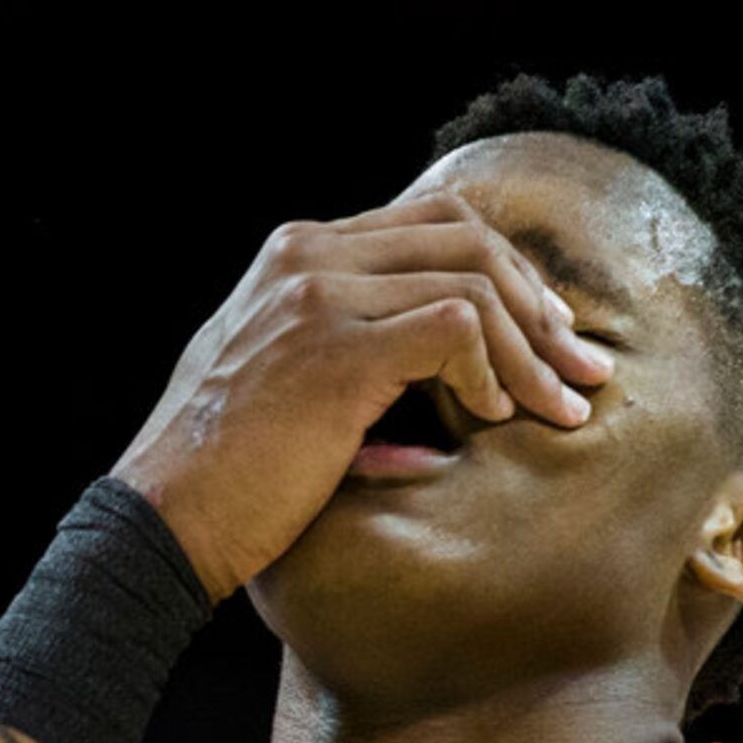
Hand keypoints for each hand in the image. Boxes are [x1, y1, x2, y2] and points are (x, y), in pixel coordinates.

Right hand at [109, 188, 616, 604]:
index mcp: (295, 255)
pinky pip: (454, 325)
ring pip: (471, 280)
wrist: (164, 519)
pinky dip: (489, 369)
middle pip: (464, 236)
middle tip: (578, 368)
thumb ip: (349, 352)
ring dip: (530, 348)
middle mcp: (307, 257)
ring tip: (559, 406)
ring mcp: (320, 296)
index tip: (545, 334)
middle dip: (536, 303)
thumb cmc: (224, 475)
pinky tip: (494, 416)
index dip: (505, 272)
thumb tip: (455, 377)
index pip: (431, 222)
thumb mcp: (279, 383)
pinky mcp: (336, 350)